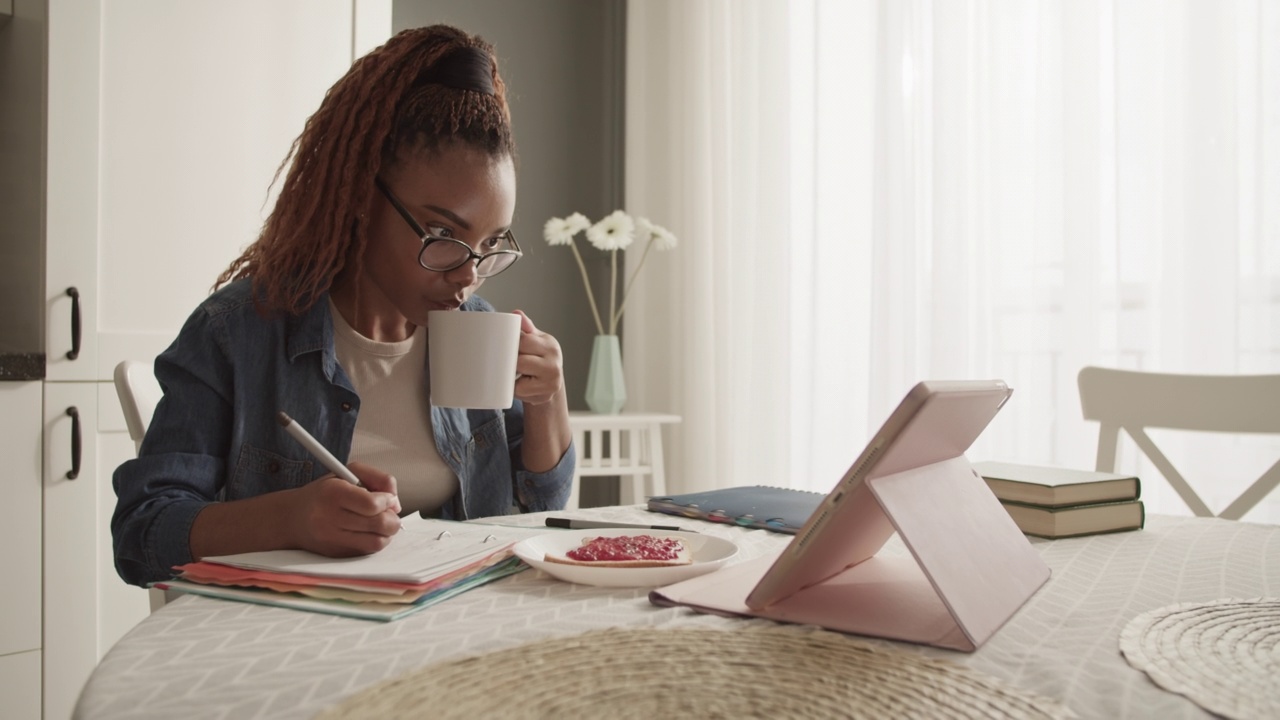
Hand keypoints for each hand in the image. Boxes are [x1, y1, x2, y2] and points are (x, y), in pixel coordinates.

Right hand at [287, 461, 401, 556]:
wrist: (293, 518)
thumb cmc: (325, 493)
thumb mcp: (348, 473)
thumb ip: (378, 478)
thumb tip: (395, 503)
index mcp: (333, 493)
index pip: (372, 504)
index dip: (387, 501)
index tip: (386, 498)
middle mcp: (329, 518)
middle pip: (379, 525)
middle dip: (392, 518)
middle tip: (388, 512)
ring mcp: (332, 539)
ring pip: (377, 542)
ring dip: (386, 533)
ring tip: (379, 522)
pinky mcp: (336, 554)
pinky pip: (367, 551)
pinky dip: (375, 541)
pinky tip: (368, 531)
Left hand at [513, 310, 565, 405]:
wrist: (551, 382)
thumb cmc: (540, 357)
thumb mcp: (536, 340)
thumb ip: (526, 328)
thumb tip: (516, 313)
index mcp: (551, 346)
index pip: (525, 342)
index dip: (511, 345)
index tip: (504, 347)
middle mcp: (554, 364)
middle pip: (520, 362)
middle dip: (510, 362)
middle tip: (505, 361)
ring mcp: (551, 382)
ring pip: (519, 380)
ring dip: (511, 377)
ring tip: (513, 373)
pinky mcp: (545, 395)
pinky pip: (520, 392)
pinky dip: (515, 390)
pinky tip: (520, 385)